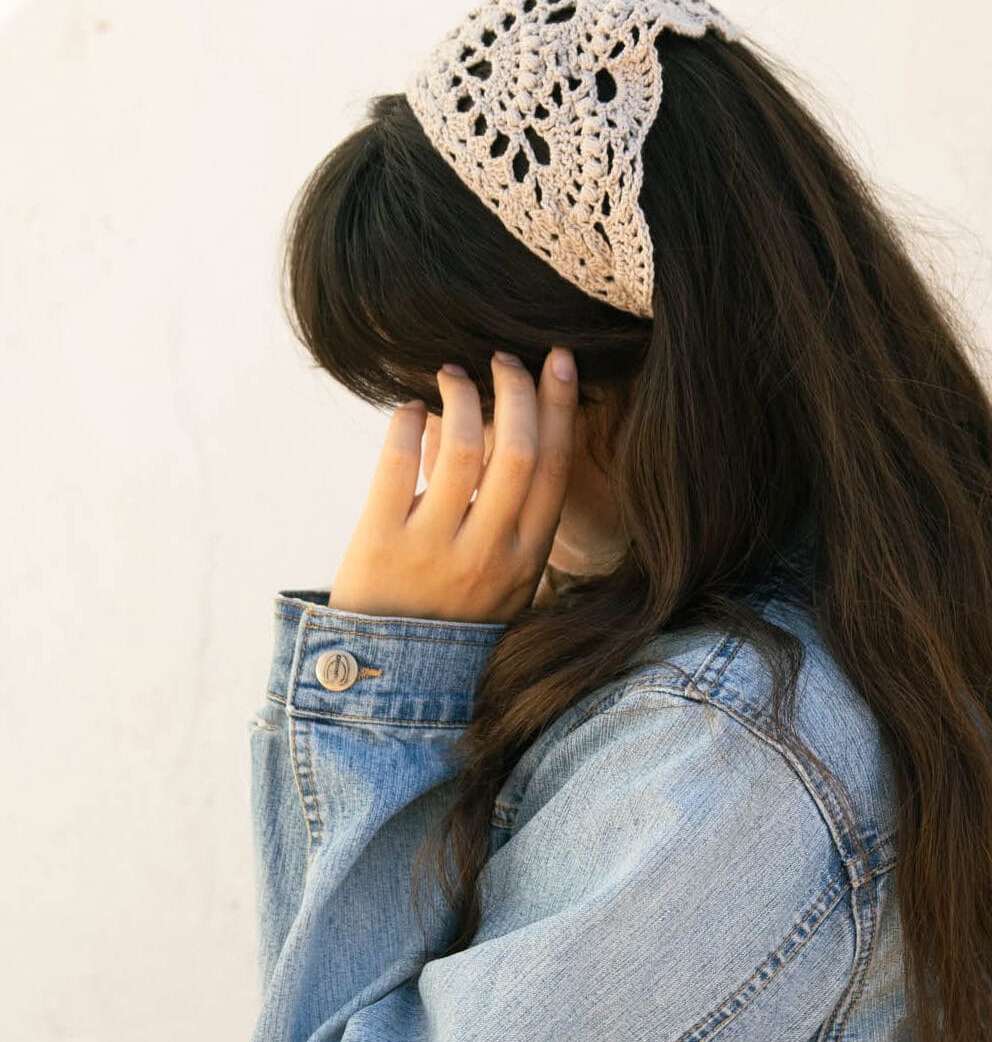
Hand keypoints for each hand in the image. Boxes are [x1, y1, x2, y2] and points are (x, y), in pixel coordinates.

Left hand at [327, 347, 577, 621]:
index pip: (554, 467)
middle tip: (503, 360)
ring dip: (460, 397)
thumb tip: (488, 425)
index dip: (561, 406)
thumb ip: (505, 511)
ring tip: (452, 375)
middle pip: (516, 449)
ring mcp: (434, 551)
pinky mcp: (380, 547)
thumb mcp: (502, 576)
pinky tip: (408, 410)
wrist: (394, 681)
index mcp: (526, 559)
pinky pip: (395, 464)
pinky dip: (405, 422)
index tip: (560, 360)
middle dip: (516, 390)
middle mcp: (487, 554)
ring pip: (458, 447)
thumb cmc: (453, 618)